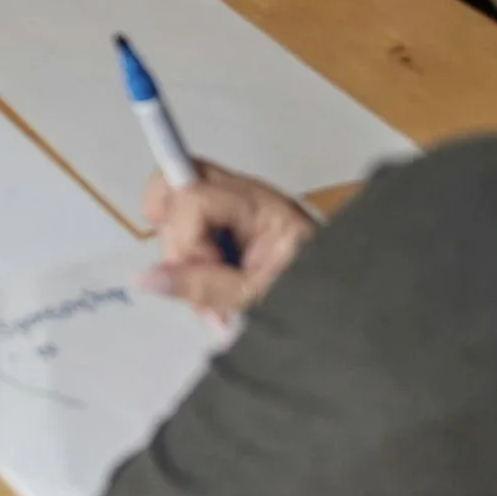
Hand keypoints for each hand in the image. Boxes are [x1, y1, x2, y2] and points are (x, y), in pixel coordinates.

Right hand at [142, 162, 316, 322]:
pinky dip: (192, 260)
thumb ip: (201, 287)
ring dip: (183, 257)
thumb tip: (144, 278)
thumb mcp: (257, 298)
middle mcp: (245, 195)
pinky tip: (213, 289)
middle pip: (178, 182)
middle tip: (195, 280)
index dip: (179, 231)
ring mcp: (238, 208)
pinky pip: (191, 228)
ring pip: (178, 209)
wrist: (352, 313)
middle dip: (173, 236)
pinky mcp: (233, 226)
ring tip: (213, 299)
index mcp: (259, 204)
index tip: (191, 270)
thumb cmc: (318, 299)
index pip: (193, 195)